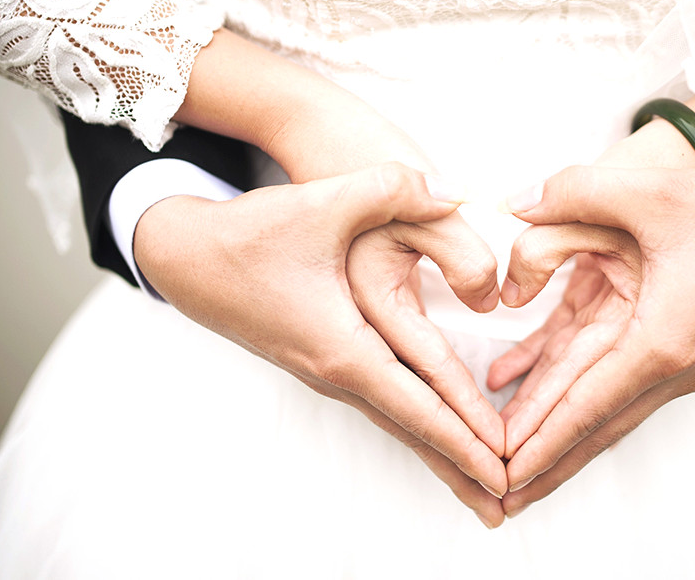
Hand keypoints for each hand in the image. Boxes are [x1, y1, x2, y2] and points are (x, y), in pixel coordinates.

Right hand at [134, 163, 507, 526]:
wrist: (186, 257)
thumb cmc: (251, 234)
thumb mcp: (324, 202)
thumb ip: (394, 189)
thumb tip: (456, 193)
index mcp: (343, 347)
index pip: (418, 403)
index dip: (465, 435)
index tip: (505, 468)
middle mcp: (336, 371)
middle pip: (412, 431)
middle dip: (461, 467)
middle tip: (508, 504)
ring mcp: (327, 371)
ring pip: (398, 421)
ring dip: (441, 452)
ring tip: (479, 484)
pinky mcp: (324, 360)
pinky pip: (383, 403)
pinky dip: (417, 424)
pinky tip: (436, 431)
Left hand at [492, 163, 694, 516]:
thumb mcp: (653, 191)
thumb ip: (576, 191)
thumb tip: (514, 204)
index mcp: (661, 341)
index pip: (586, 406)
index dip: (540, 441)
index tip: (504, 475)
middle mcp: (671, 368)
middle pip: (593, 426)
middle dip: (544, 462)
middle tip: (497, 494)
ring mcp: (677, 366)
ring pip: (603, 410)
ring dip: (558, 436)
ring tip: (514, 465)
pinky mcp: (677, 352)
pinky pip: (616, 380)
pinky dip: (575, 392)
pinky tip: (529, 382)